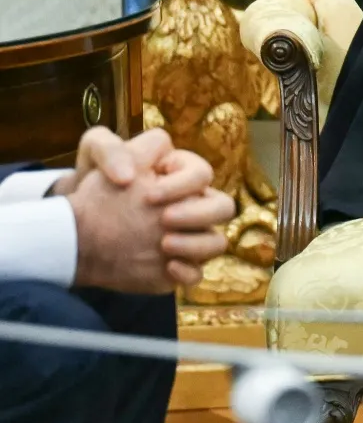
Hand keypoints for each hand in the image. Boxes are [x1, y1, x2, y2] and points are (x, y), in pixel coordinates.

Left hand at [64, 132, 234, 291]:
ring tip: (164, 245)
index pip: (202, 174)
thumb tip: (126, 175)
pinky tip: (167, 267)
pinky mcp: (179, 264)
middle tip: (165, 219)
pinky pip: (198, 272)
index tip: (149, 195)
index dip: (183, 184)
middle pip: (223, 207)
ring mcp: (189, 236)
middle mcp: (193, 205)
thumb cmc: (93, 186)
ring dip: (196, 244)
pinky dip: (188, 271)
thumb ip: (110, 149)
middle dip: (198, 213)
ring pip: (217, 242)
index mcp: (181, 175)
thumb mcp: (93, 153)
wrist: (78, 228)